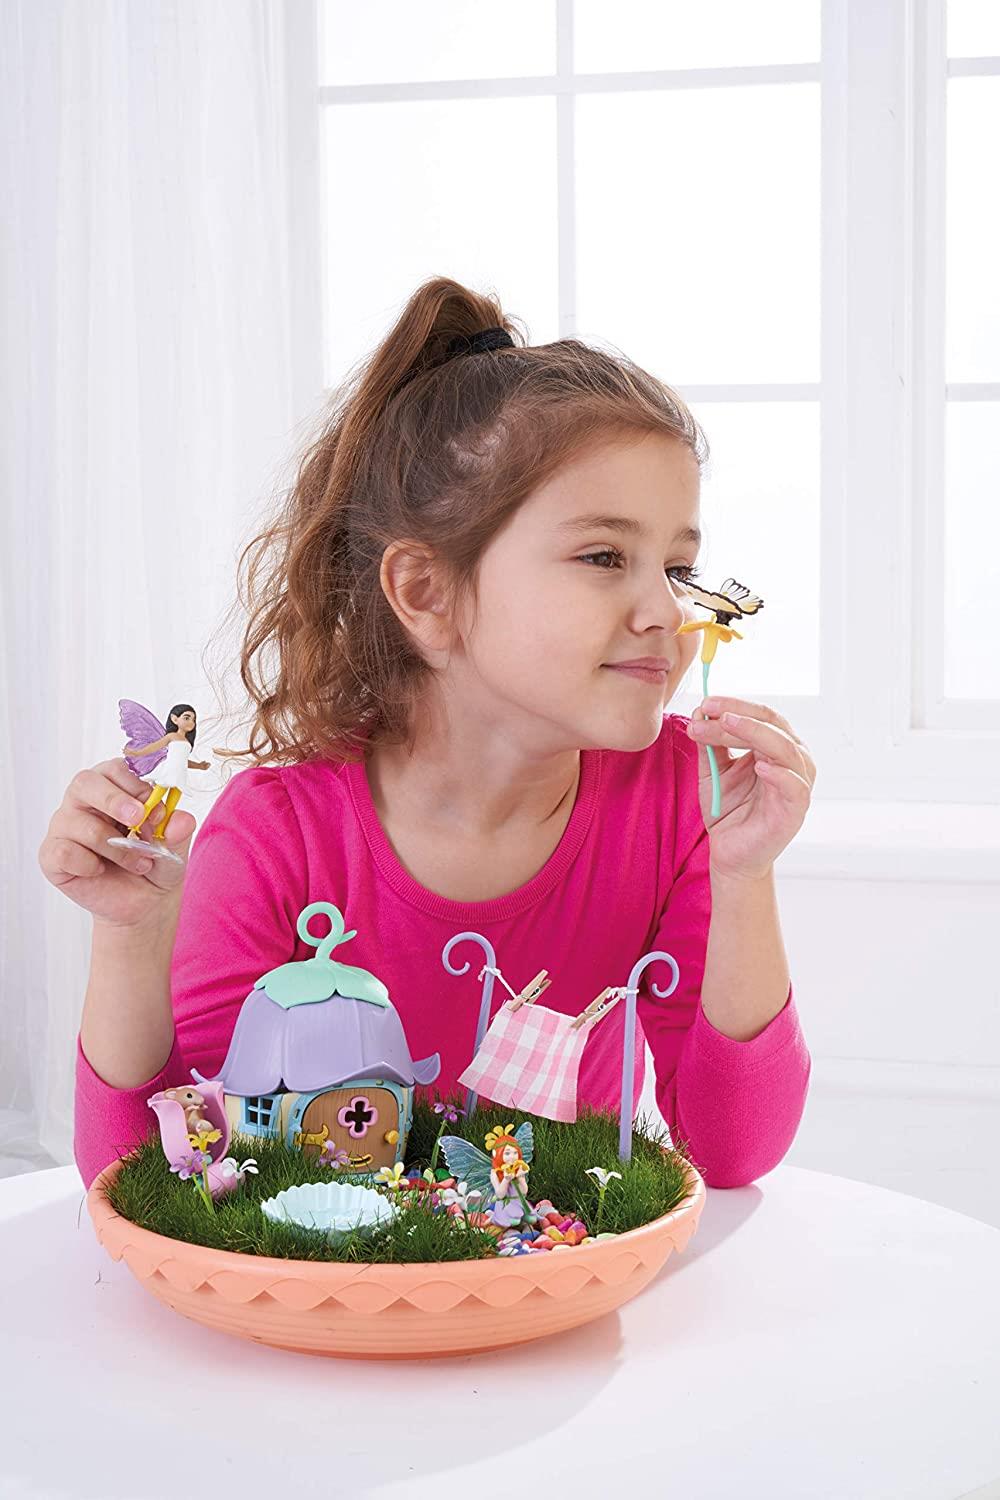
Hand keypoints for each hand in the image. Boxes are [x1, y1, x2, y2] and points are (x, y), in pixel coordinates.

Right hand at [38, 758, 196, 927]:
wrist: (144, 901)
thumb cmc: (156, 861)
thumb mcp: (175, 846)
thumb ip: (178, 830)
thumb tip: (182, 819)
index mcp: (114, 785)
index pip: (115, 768)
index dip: (136, 785)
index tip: (157, 808)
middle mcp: (84, 800)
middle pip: (85, 782)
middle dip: (114, 801)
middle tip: (138, 820)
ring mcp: (64, 825)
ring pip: (82, 824)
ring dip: (117, 849)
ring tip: (138, 863)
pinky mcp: (52, 854)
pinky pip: (64, 853)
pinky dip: (89, 865)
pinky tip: (100, 870)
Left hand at [686, 698, 815, 880]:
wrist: (730, 854)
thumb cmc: (728, 811)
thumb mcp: (712, 771)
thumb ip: (709, 743)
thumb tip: (700, 712)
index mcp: (774, 746)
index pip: (759, 715)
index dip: (733, 705)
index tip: (704, 703)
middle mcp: (791, 759)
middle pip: (772, 725)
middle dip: (739, 714)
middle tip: (710, 710)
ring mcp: (797, 783)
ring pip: (784, 748)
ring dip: (753, 733)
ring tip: (726, 725)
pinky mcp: (796, 809)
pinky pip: (794, 786)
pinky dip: (780, 774)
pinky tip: (759, 766)